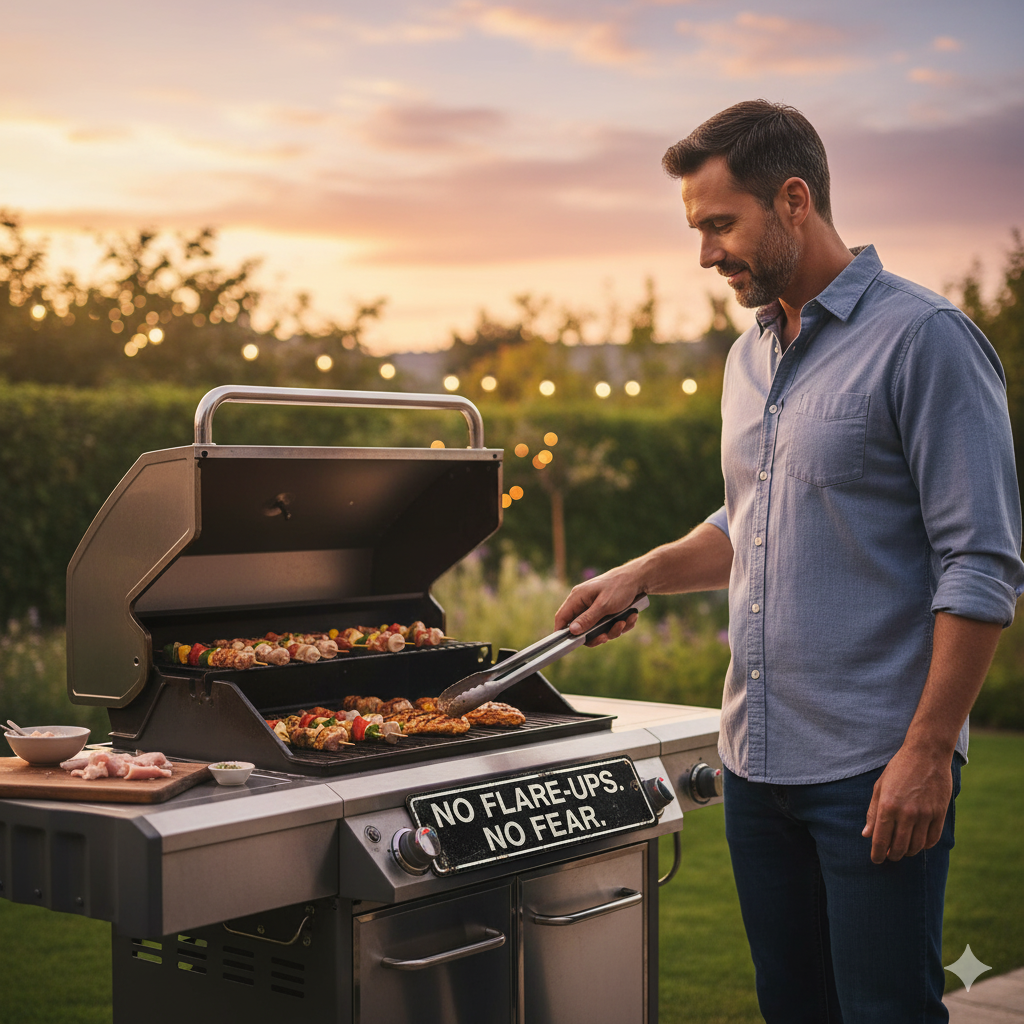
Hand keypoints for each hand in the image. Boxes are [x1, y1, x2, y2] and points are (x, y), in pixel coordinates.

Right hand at [554, 567, 643, 646]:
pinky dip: (620, 624)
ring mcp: (595, 608)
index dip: (563, 632)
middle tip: (606, 636)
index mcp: (577, 597)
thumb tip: (571, 631)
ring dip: (613, 630)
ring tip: (625, 621)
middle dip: (597, 635)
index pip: (562, 617)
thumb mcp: (604, 605)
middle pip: (581, 629)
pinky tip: (630, 616)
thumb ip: (587, 619)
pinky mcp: (606, 612)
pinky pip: (609, 626)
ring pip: (598, 630)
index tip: (570, 644)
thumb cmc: (619, 587)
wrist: (639, 579)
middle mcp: (584, 604)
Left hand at [861, 744, 952, 863]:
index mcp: (888, 806)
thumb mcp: (880, 787)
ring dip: (908, 852)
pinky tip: (919, 843)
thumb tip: (866, 835)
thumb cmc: (899, 769)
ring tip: (903, 850)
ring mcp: (925, 814)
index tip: (876, 860)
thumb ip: (873, 813)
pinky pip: (933, 839)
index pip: (881, 839)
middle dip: (892, 855)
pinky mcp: (940, 813)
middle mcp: (907, 813)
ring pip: (917, 846)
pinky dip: (925, 845)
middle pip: (899, 847)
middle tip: (889, 855)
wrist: (926, 754)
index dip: (877, 853)